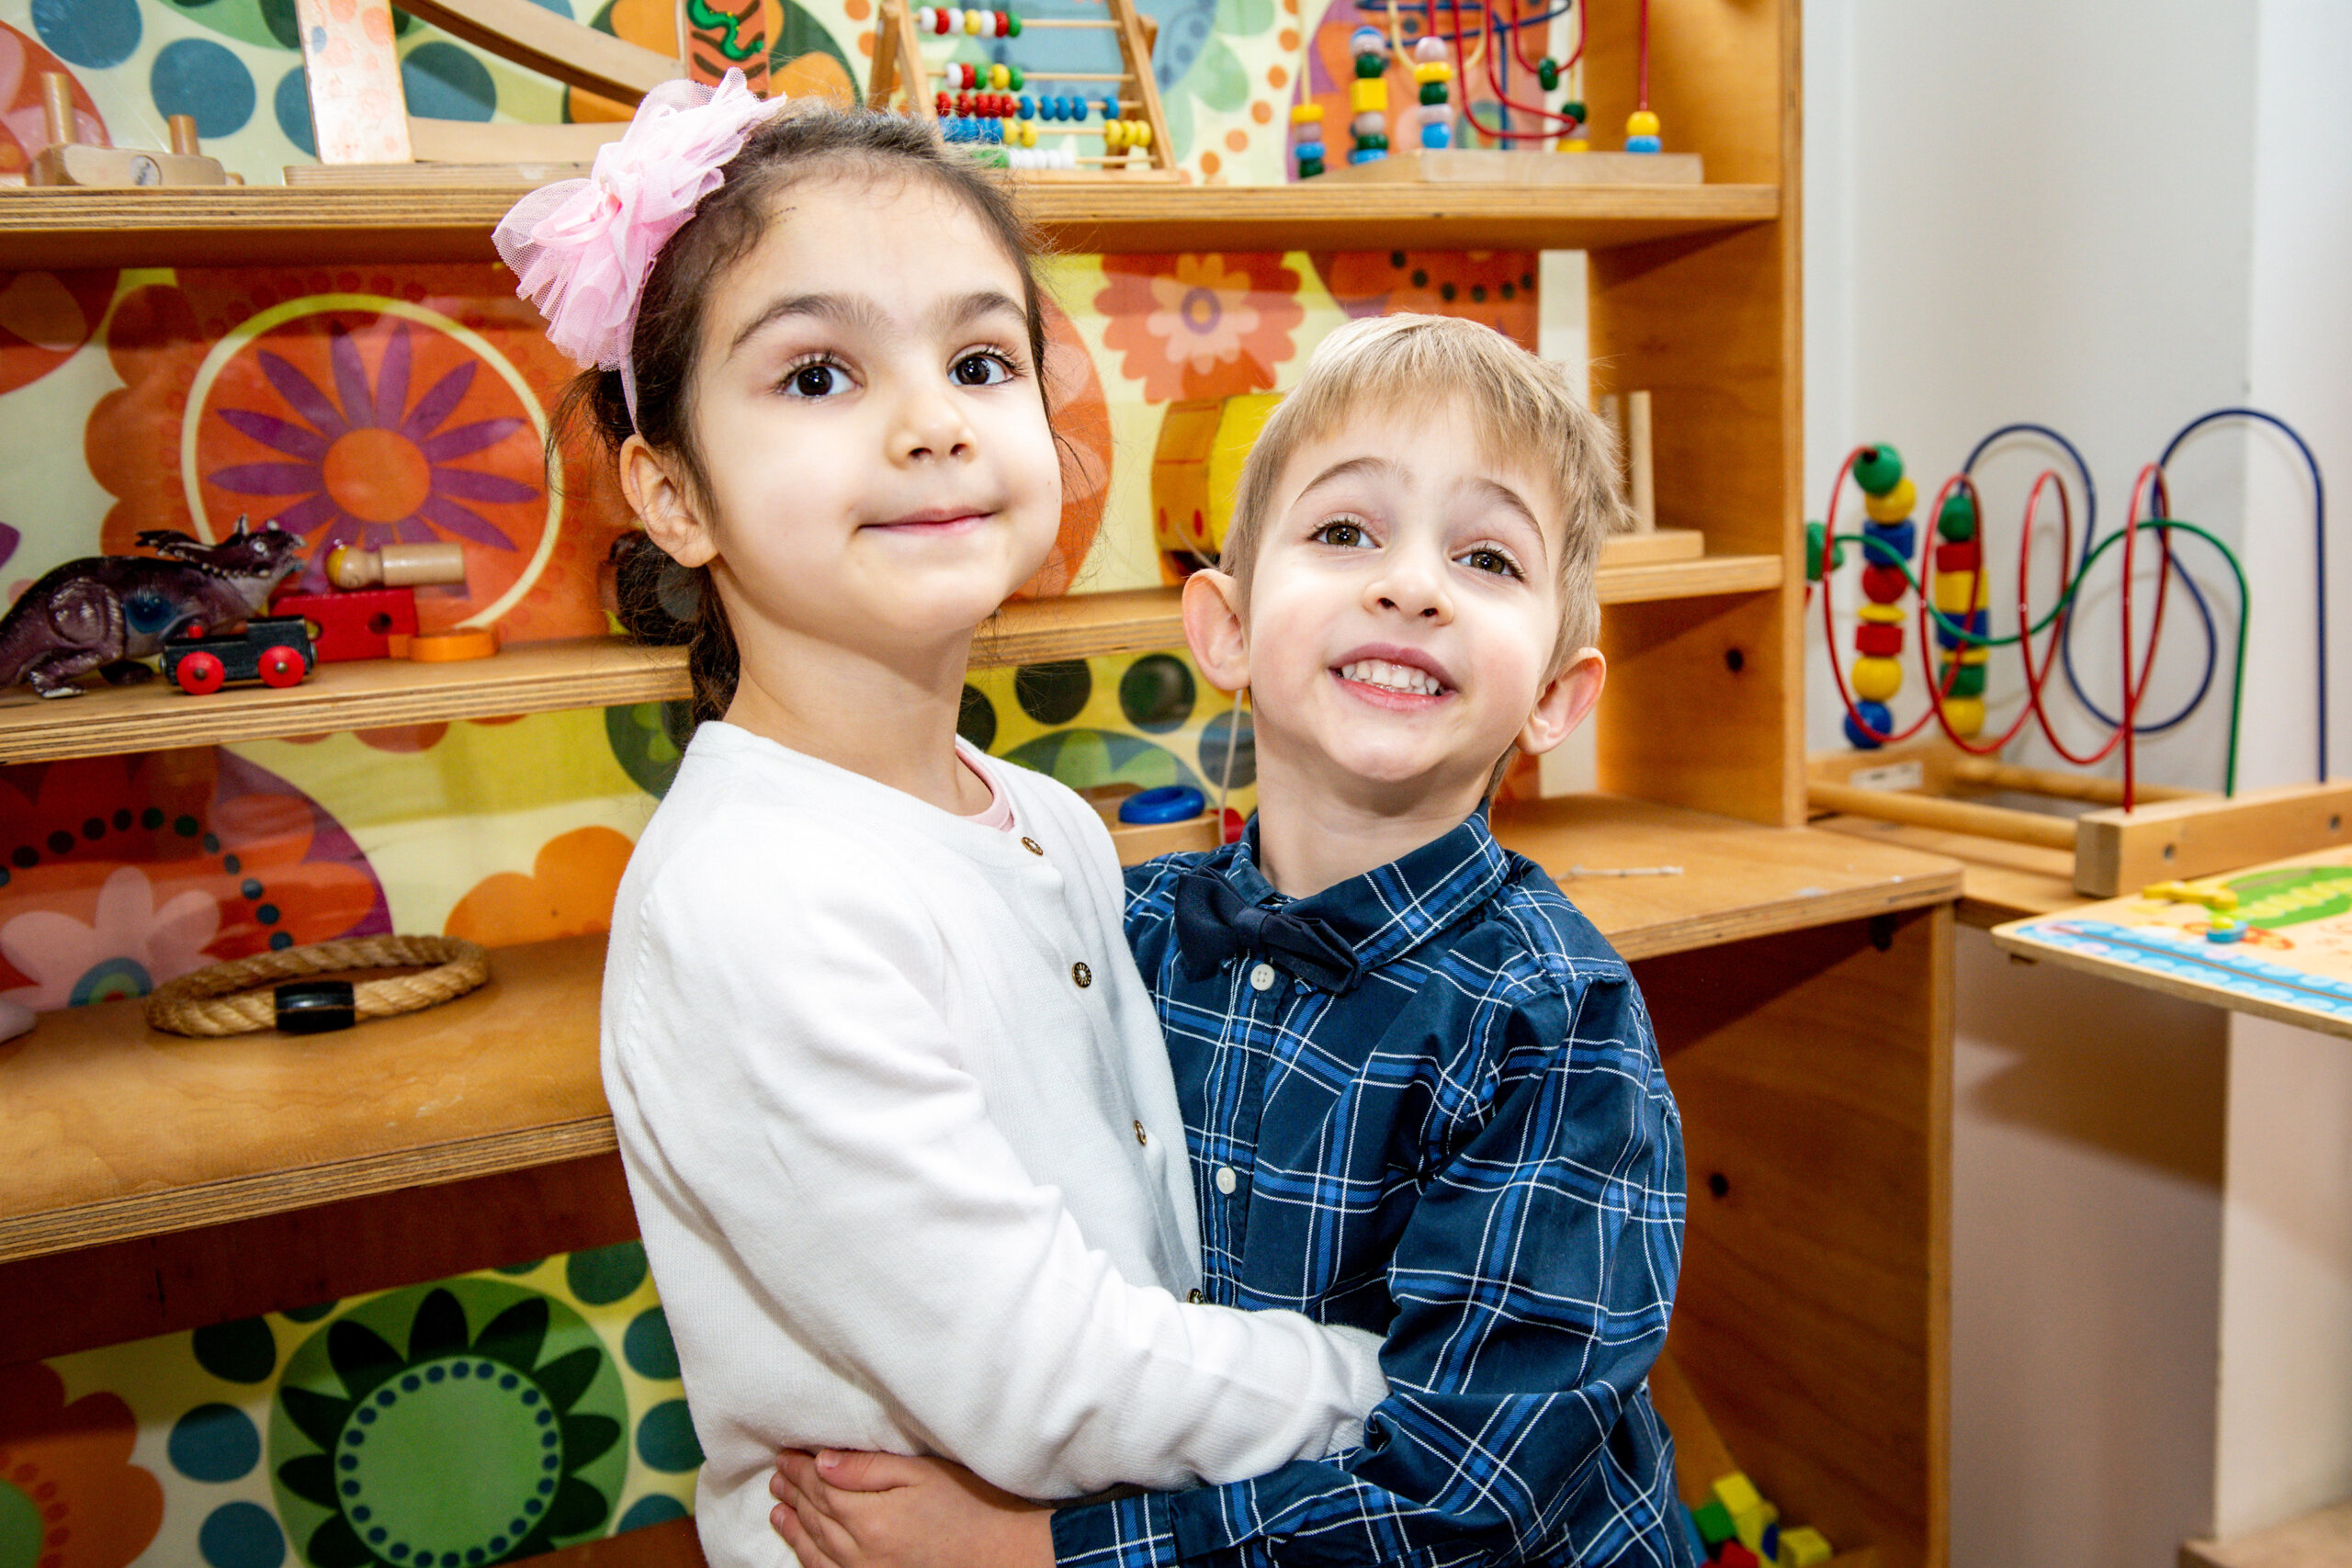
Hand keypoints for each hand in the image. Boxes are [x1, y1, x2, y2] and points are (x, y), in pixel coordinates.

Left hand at [770, 1448, 1054, 1567]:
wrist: (1002, 1555)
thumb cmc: (971, 1506)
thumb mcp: (923, 1474)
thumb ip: (869, 1468)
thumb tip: (823, 1461)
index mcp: (870, 1516)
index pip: (821, 1486)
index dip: (800, 1468)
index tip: (786, 1453)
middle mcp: (860, 1551)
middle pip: (815, 1516)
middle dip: (793, 1492)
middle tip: (777, 1475)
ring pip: (816, 1548)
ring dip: (794, 1526)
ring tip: (778, 1510)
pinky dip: (810, 1558)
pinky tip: (805, 1548)